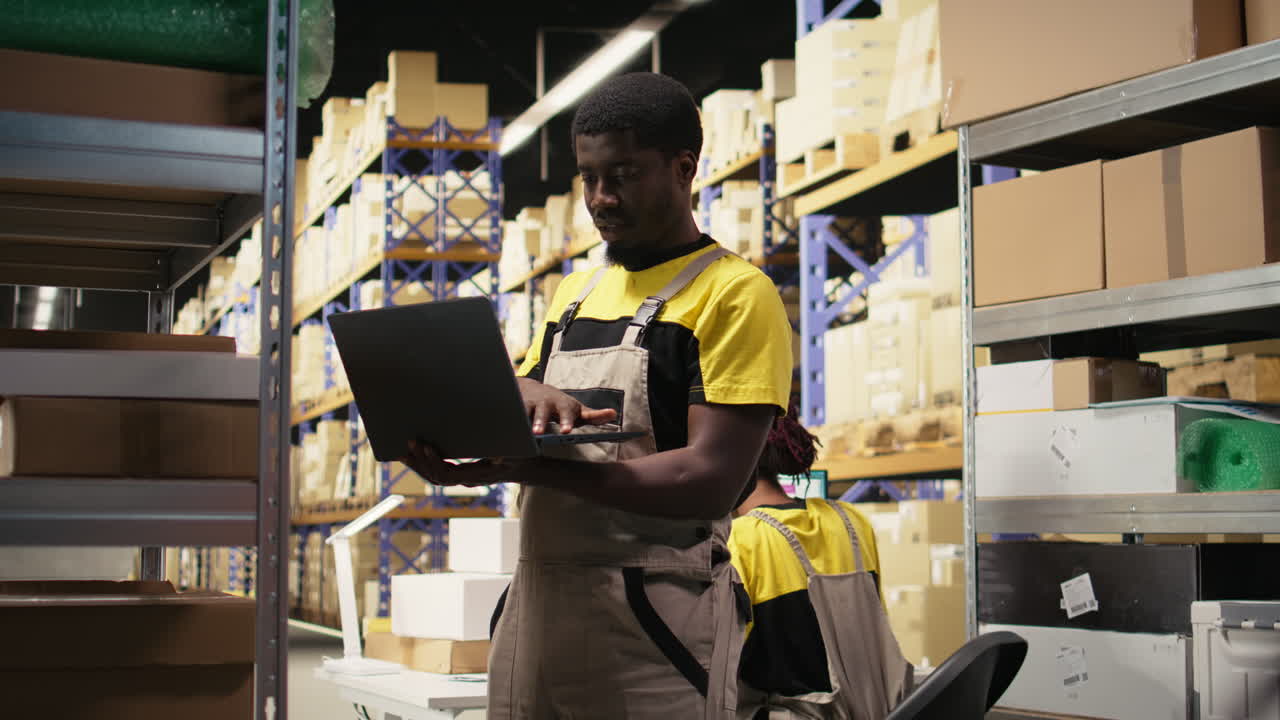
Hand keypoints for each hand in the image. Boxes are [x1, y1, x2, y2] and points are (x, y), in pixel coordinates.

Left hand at [400, 441, 526, 486]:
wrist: (526, 467)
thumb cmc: (522, 457)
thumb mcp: (517, 454)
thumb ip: (507, 456)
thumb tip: (497, 457)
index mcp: (477, 475)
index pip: (448, 474)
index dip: (434, 462)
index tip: (426, 446)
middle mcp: (468, 480)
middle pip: (436, 477)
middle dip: (420, 462)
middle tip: (408, 444)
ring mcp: (464, 478)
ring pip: (434, 477)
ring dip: (419, 464)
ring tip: (404, 450)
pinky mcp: (462, 473)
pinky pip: (439, 472)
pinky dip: (425, 463)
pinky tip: (416, 453)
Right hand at [518, 377, 617, 433]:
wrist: (533, 390)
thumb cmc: (560, 405)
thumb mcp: (577, 409)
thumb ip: (593, 416)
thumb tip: (613, 414)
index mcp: (563, 405)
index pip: (567, 413)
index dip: (566, 421)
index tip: (566, 430)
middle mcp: (546, 402)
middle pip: (544, 412)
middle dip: (541, 421)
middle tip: (542, 433)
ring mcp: (530, 404)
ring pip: (526, 412)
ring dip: (526, 421)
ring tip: (527, 433)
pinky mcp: (515, 406)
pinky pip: (512, 414)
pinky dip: (509, 421)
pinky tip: (505, 431)